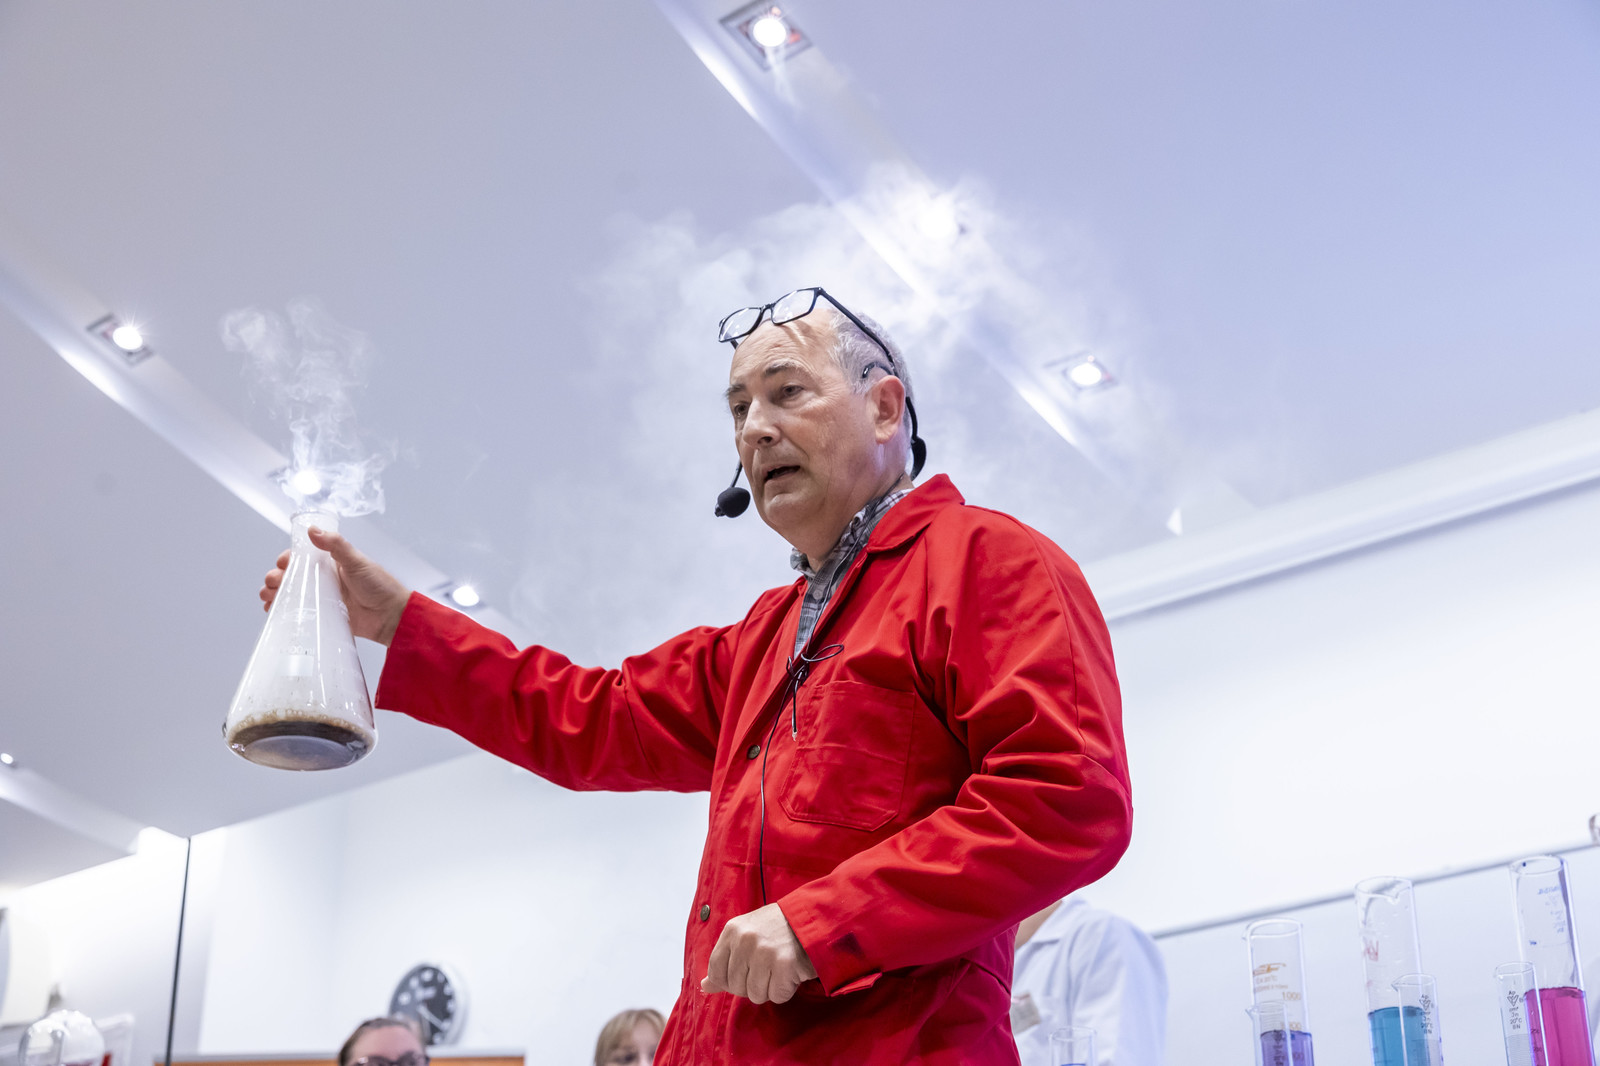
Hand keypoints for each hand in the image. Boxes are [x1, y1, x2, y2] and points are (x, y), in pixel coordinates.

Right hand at [259, 527, 410, 644]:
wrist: (392, 616)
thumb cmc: (380, 585)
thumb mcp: (357, 561)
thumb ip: (336, 546)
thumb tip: (312, 530)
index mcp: (330, 563)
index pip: (301, 558)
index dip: (287, 560)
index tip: (282, 564)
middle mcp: (323, 580)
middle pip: (291, 576)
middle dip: (276, 578)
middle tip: (273, 583)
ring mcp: (322, 599)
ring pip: (291, 594)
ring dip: (275, 594)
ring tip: (268, 597)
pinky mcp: (323, 617)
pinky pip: (299, 614)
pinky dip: (283, 612)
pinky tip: (274, 612)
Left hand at [700, 902, 816, 1004]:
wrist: (814, 918)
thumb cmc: (778, 928)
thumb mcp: (747, 934)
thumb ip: (725, 959)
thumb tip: (705, 986)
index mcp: (732, 930)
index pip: (715, 970)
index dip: (727, 981)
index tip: (743, 975)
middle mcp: (745, 940)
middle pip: (735, 987)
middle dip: (752, 985)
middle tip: (768, 968)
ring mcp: (764, 952)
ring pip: (755, 995)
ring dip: (769, 988)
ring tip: (779, 968)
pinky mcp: (784, 965)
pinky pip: (776, 996)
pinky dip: (785, 989)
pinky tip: (791, 972)